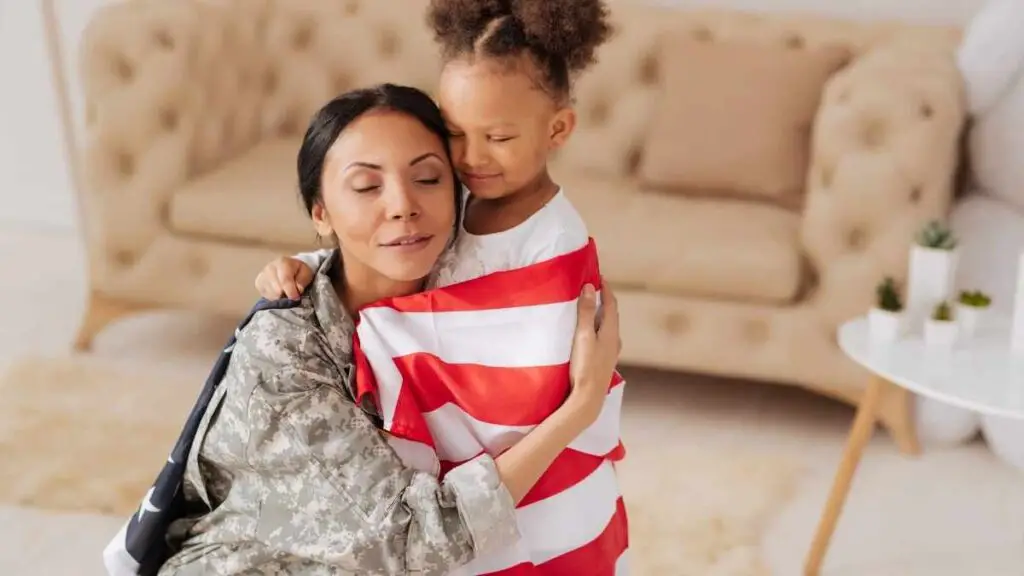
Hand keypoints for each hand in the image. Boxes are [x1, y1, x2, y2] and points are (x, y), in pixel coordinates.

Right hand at [254, 257, 313, 299]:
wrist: (288, 267)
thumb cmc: (298, 270)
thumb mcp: (306, 272)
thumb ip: (303, 280)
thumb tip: (298, 289)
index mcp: (282, 262)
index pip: (284, 280)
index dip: (291, 291)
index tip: (296, 298)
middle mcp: (270, 268)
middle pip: (276, 289)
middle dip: (286, 295)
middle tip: (292, 295)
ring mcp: (262, 275)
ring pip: (271, 294)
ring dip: (280, 297)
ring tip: (285, 292)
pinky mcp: (258, 283)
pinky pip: (266, 296)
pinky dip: (274, 297)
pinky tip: (278, 293)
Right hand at [565, 280, 620, 426]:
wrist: (588, 399)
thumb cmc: (585, 366)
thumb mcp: (583, 336)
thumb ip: (586, 312)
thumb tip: (590, 288)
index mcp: (612, 332)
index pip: (611, 304)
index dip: (606, 289)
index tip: (598, 276)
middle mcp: (615, 341)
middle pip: (611, 315)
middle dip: (603, 300)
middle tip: (592, 289)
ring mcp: (611, 353)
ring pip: (608, 327)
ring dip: (600, 315)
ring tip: (588, 308)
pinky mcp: (604, 362)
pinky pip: (603, 338)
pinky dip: (597, 328)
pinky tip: (589, 334)